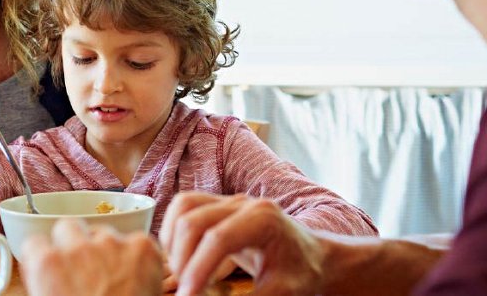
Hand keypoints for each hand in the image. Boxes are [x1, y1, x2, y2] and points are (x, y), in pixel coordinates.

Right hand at [20, 219, 162, 295]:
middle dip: (73, 243)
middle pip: (68, 226)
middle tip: (84, 268)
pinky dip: (136, 256)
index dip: (46, 256)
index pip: (36, 242)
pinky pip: (136, 240)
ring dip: (106, 249)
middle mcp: (77, 248)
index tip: (53, 266)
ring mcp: (112, 244)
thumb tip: (42, 271)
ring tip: (114, 278)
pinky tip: (136, 278)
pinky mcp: (142, 247)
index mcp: (47, 265)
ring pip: (104, 232)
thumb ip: (42, 281)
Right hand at [161, 192, 326, 295]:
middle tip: (186, 291)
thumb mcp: (281, 293)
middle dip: (182, 260)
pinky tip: (182, 257)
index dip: (197, 270)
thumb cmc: (301, 275)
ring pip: (183, 208)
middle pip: (193, 221)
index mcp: (264, 219)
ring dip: (173, 242)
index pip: (218, 239)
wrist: (312, 256)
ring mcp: (230, 200)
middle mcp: (244, 203)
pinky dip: (174, 230)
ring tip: (182, 273)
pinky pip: (185, 206)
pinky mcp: (219, 204)